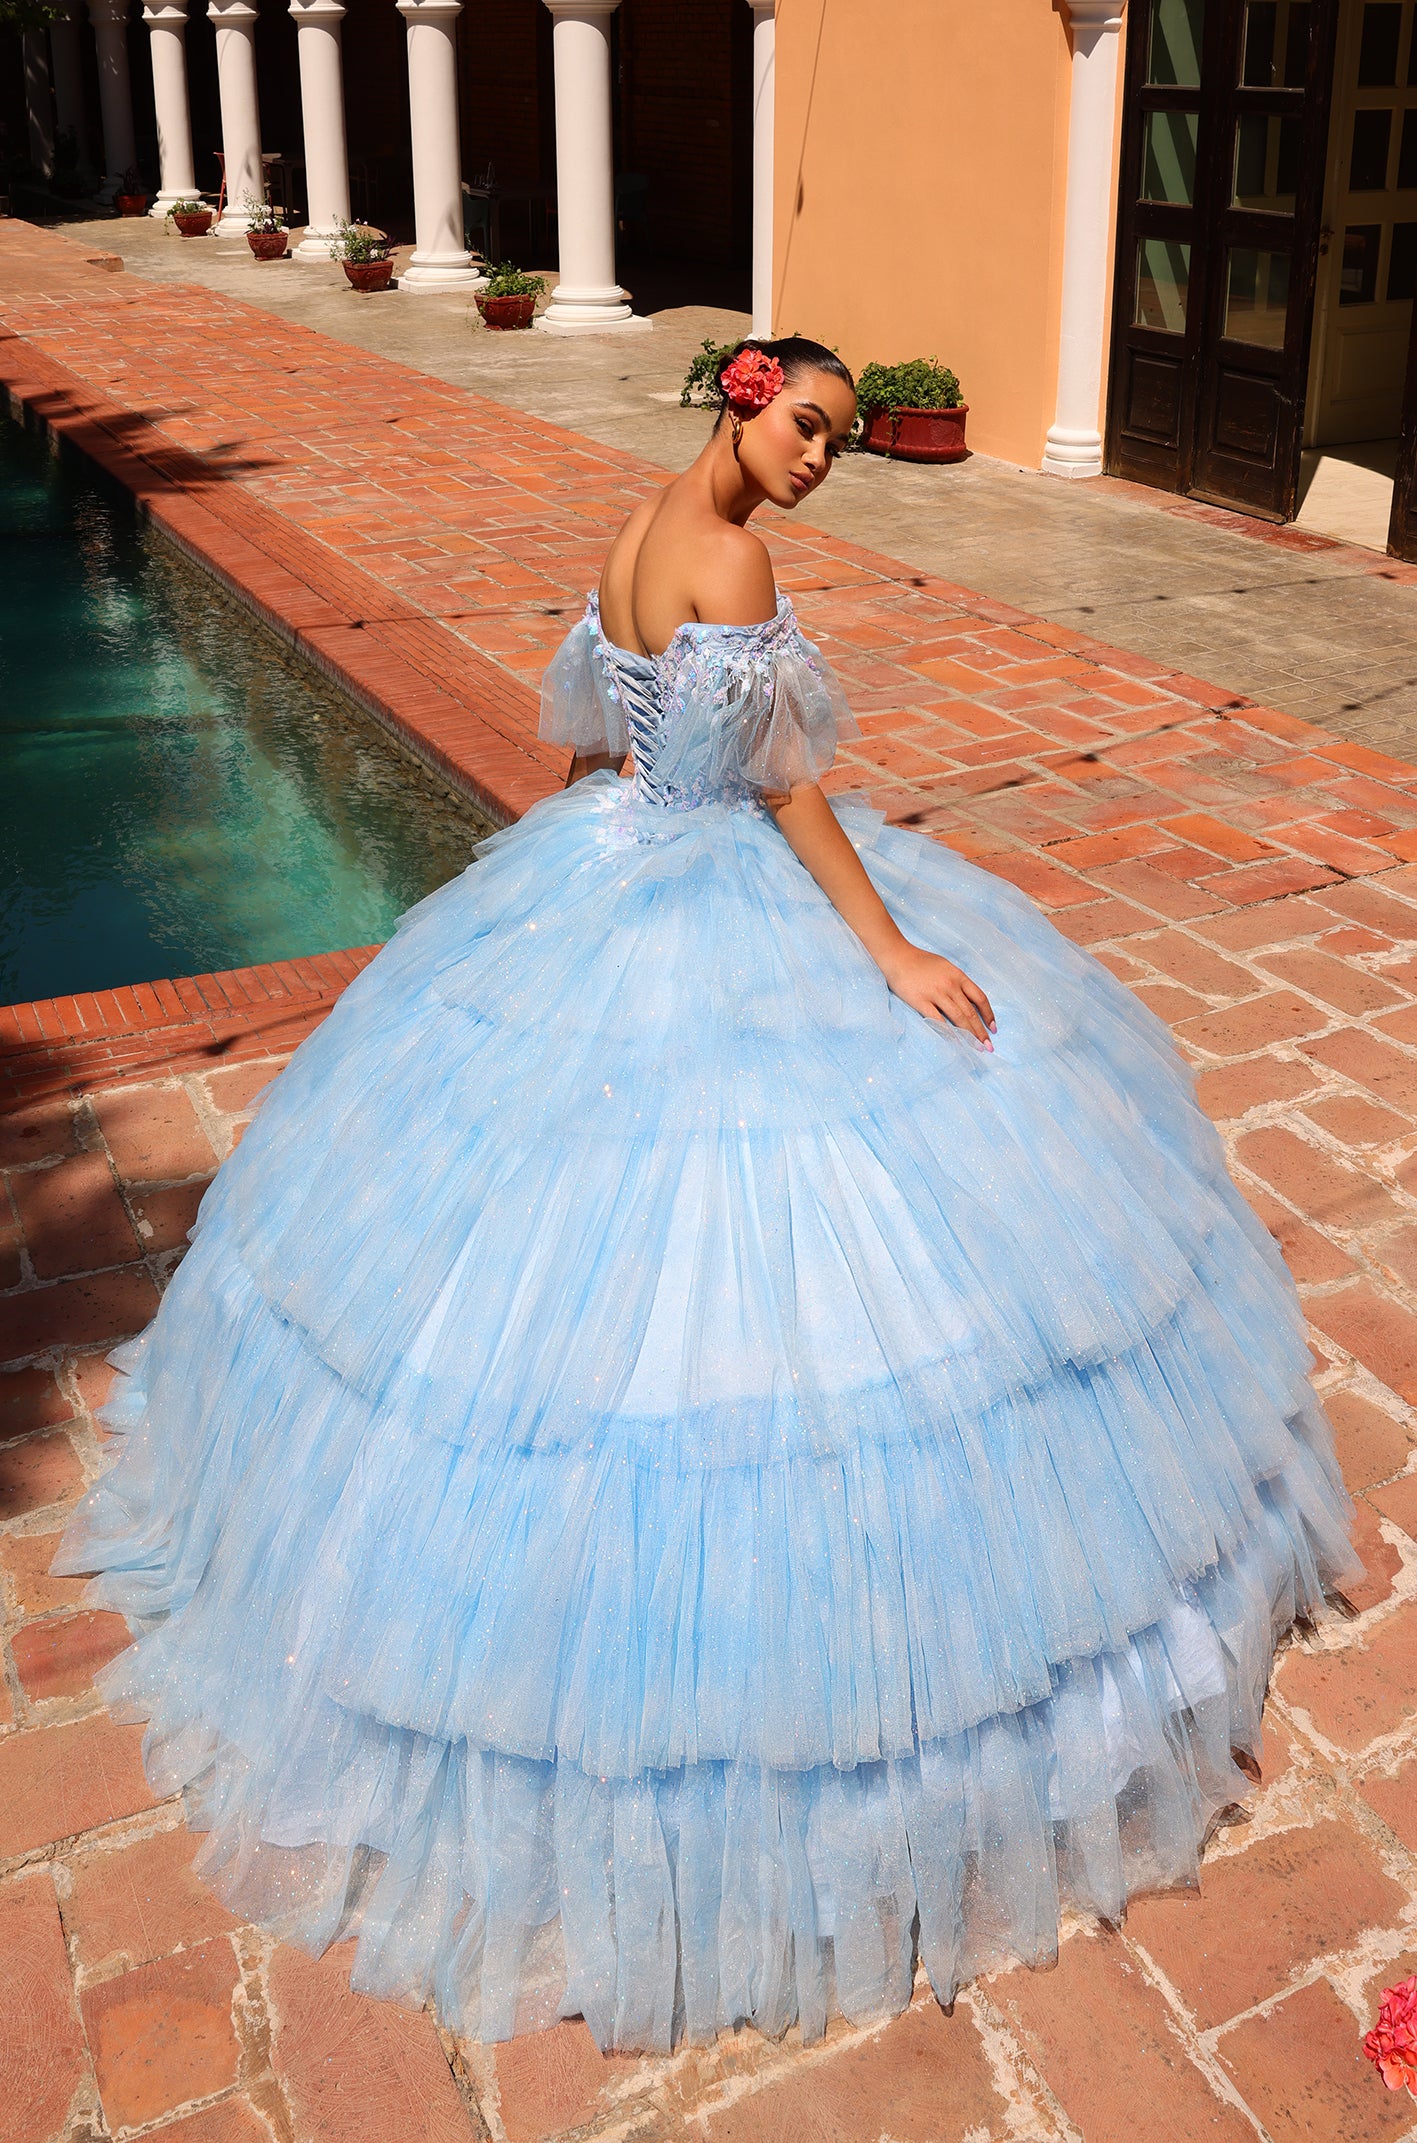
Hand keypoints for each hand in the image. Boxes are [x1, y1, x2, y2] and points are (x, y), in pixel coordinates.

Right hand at [880, 941, 995, 1046]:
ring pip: (958, 1018)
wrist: (898, 956)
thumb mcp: (946, 967)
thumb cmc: (921, 961)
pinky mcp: (921, 1001)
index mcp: (958, 976)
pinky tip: (956, 1043)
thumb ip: (958, 982)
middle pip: (971, 1012)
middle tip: (988, 1047)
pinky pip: (938, 1020)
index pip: (980, 998)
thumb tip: (969, 1000)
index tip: (993, 1028)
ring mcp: (936, 994)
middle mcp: (950, 985)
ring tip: (976, 1048)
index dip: (989, 1015)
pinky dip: (949, 1033)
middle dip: (981, 1031)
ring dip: (969, 1035)